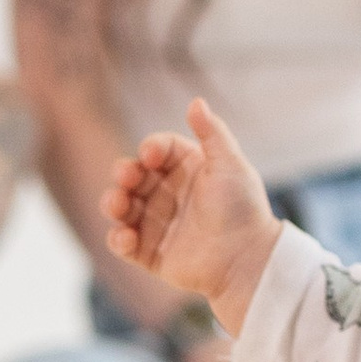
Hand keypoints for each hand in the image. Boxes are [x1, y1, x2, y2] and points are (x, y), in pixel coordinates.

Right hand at [102, 99, 279, 327]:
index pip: (157, 150)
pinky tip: (126, 237)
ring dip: (113, 203)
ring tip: (118, 206)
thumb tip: (196, 101)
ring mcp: (157, 224)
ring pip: (122, 208)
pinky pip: (124, 244)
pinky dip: (118, 239)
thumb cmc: (242, 209)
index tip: (151, 155)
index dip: (150, 149)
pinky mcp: (150, 253)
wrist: (247, 260)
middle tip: (126, 178)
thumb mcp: (230, 165)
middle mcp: (169, 194)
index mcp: (187, 169)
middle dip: (123, 174)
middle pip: (132, 176)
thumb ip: (212, 133)